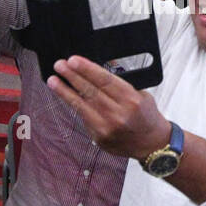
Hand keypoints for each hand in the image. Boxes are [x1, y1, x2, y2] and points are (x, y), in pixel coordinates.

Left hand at [47, 55, 171, 159]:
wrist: (152, 144)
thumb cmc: (146, 117)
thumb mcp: (141, 94)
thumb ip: (120, 83)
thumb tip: (97, 68)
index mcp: (131, 100)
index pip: (104, 80)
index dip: (87, 69)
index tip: (73, 60)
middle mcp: (118, 114)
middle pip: (90, 91)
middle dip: (72, 76)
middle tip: (60, 65)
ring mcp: (107, 127)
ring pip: (82, 105)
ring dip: (65, 91)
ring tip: (53, 80)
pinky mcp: (99, 137)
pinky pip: (83, 117)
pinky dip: (73, 105)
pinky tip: (65, 95)